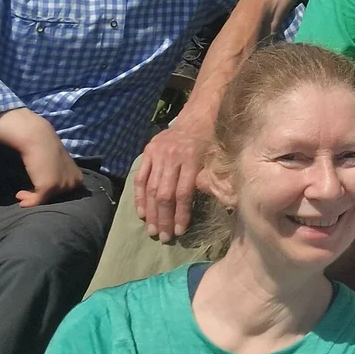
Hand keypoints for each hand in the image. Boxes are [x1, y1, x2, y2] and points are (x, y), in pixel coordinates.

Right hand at [16, 128, 83, 207]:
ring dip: (31, 199)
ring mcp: (62, 185)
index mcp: (78, 178)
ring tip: (20, 194)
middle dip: (41, 197)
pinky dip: (28, 201)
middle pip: (56, 198)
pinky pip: (37, 200)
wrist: (38, 138)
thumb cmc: (47, 150)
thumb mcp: (59, 166)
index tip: (38, 193)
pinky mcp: (49, 186)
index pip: (66, 194)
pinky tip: (19, 196)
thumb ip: (60, 178)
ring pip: (46, 200)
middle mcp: (73, 183)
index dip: (51, 195)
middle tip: (26, 194)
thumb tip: (51, 192)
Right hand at [131, 125, 208, 240]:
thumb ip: (208, 180)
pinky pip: (140, 178)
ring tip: (152, 230)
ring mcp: (157, 154)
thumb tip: (210, 205)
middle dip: (164, 218)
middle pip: (164, 194)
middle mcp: (172, 157)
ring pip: (151, 189)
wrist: (197, 116)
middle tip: (163, 237)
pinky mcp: (148, 152)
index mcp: (191, 159)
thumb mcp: (215, 158)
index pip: (183, 193)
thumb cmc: (210, 141)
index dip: (181, 214)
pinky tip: (142, 213)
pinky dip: (139, 197)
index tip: (180, 231)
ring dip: (151, 212)